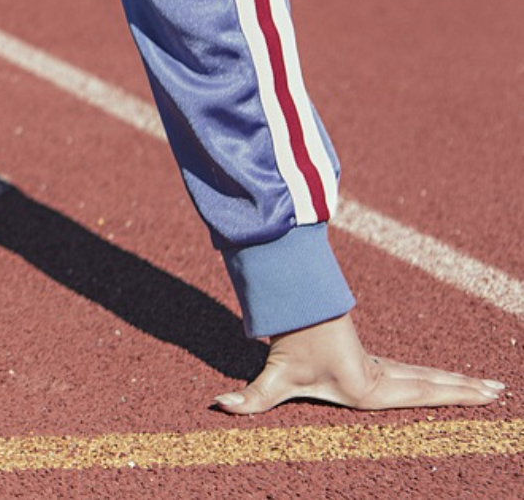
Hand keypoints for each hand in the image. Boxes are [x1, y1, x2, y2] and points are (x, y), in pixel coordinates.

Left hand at [214, 312, 504, 413]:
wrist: (290, 309)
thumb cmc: (286, 345)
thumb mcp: (271, 375)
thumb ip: (250, 396)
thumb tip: (219, 406)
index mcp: (370, 386)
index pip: (420, 392)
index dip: (452, 394)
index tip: (482, 394)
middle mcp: (382, 376)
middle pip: (432, 381)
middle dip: (466, 389)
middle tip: (500, 391)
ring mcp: (380, 368)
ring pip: (427, 375)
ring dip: (458, 381)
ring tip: (492, 387)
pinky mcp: (374, 363)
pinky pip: (415, 371)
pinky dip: (438, 377)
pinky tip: (453, 381)